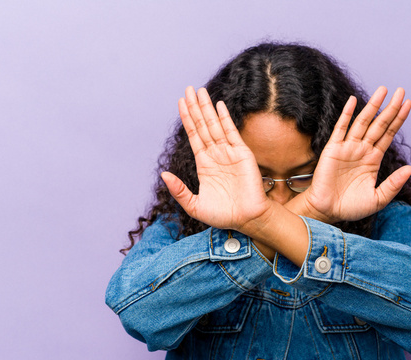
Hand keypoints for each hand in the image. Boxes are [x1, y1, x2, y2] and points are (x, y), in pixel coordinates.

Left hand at [160, 87, 271, 230]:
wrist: (246, 219)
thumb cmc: (223, 215)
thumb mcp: (194, 205)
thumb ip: (179, 190)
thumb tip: (164, 174)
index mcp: (204, 164)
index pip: (194, 136)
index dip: (187, 119)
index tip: (181, 102)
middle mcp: (216, 155)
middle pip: (203, 125)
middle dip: (195, 107)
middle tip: (188, 89)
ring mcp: (229, 152)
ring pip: (214, 125)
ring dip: (206, 108)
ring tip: (199, 91)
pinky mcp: (242, 153)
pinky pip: (231, 132)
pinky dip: (224, 118)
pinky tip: (218, 105)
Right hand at [287, 87, 410, 222]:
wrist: (327, 212)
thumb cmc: (351, 207)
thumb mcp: (378, 198)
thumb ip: (394, 184)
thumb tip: (410, 169)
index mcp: (374, 159)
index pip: (389, 134)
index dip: (398, 119)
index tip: (408, 104)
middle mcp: (362, 150)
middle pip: (379, 124)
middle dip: (390, 108)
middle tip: (401, 91)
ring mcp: (347, 148)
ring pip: (362, 122)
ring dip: (372, 106)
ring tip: (383, 90)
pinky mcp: (333, 149)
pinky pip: (341, 128)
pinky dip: (347, 114)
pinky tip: (354, 100)